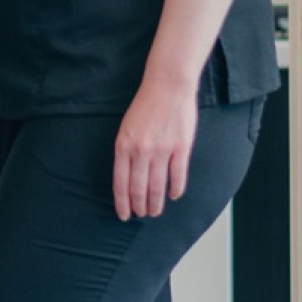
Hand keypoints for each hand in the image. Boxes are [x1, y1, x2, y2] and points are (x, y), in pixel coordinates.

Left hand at [113, 79, 196, 220]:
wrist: (167, 86)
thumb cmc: (145, 106)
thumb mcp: (126, 128)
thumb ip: (126, 152)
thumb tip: (127, 177)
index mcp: (124, 146)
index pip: (120, 183)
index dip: (122, 203)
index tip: (124, 215)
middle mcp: (141, 151)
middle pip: (139, 189)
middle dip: (139, 206)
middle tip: (142, 215)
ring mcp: (161, 150)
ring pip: (157, 186)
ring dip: (156, 203)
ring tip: (155, 212)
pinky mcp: (180, 147)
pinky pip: (177, 175)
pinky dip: (175, 189)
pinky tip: (173, 196)